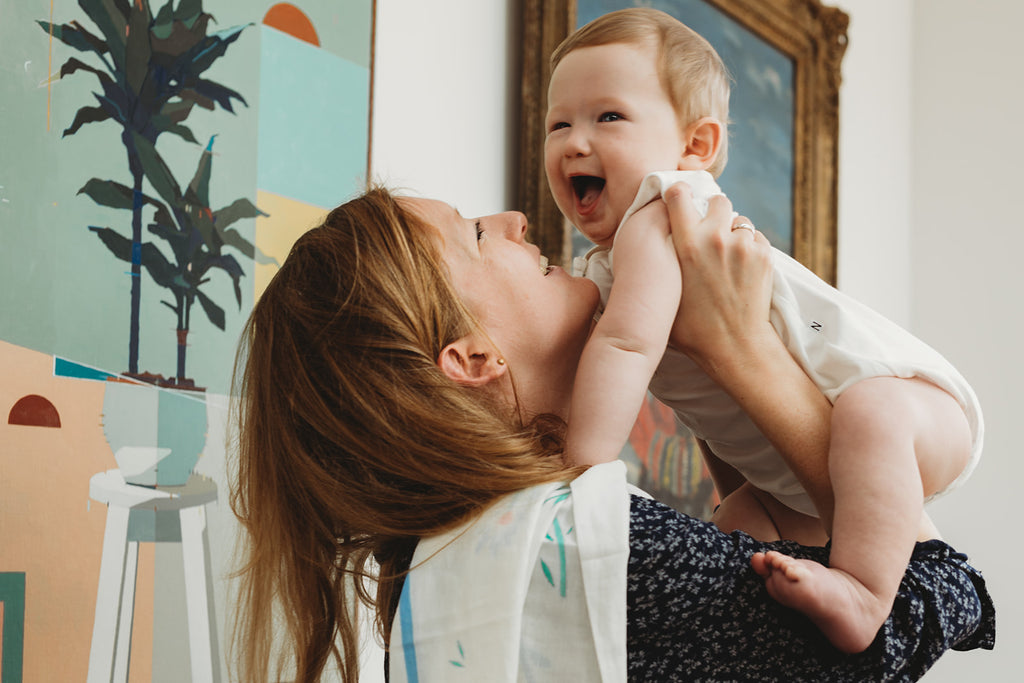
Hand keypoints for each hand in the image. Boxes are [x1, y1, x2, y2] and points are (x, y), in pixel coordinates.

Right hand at [662, 182, 772, 368]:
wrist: (733, 345)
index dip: (681, 194)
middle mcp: (715, 238)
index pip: (680, 194)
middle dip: (715, 212)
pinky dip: (751, 249)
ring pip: (740, 221)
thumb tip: (650, 245)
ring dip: (734, 232)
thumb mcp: (664, 290)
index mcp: (686, 244)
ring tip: (728, 257)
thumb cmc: (691, 326)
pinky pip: (757, 238)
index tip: (681, 199)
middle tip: (711, 231)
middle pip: (719, 201)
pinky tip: (742, 270)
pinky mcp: (764, 255)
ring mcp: (743, 245)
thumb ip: (661, 262)